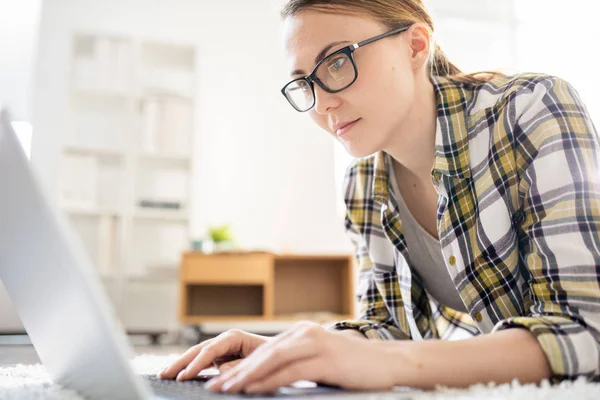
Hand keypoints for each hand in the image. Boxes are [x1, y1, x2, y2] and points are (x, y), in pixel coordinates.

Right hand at [157, 329, 269, 380]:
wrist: (285, 356)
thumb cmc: (277, 357)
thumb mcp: (263, 361)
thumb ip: (242, 364)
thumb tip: (221, 368)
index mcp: (235, 337)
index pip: (211, 349)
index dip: (197, 363)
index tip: (185, 375)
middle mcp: (226, 341)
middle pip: (199, 350)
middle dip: (181, 362)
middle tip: (164, 375)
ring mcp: (223, 349)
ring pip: (198, 355)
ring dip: (181, 364)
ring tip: (164, 374)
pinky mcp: (221, 358)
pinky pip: (203, 363)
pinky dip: (190, 368)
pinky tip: (179, 374)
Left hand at [204, 321, 396, 394]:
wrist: (389, 363)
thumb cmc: (354, 368)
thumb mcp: (320, 364)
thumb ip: (296, 367)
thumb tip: (269, 381)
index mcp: (300, 334)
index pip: (263, 351)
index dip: (239, 366)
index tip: (219, 380)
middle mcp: (304, 334)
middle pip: (262, 355)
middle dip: (235, 372)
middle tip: (212, 386)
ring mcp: (315, 344)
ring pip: (272, 361)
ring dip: (246, 377)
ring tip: (225, 390)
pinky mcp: (326, 359)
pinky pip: (291, 371)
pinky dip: (269, 381)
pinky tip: (253, 390)